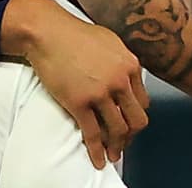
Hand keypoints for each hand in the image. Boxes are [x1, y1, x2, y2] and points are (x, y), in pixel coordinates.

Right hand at [0, 0, 149, 168]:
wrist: (47, 32)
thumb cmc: (74, 33)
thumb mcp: (110, 41)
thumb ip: (122, 61)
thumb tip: (127, 76)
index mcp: (129, 65)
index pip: (143, 102)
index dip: (136, 116)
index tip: (129, 124)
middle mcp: (120, 81)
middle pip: (136, 119)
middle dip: (131, 135)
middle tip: (123, 142)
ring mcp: (100, 93)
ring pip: (118, 130)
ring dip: (117, 147)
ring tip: (112, 155)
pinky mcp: (79, 103)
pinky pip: (93, 134)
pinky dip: (97, 151)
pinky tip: (97, 159)